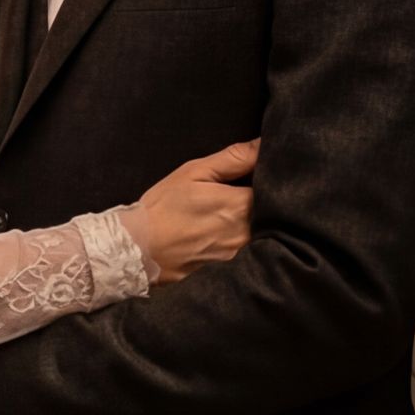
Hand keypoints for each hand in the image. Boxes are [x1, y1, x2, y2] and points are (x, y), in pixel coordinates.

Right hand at [124, 138, 260, 282]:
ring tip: (236, 216)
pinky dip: (250, 243)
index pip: (277, 188)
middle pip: (274, 214)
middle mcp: (248, 233)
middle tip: (248, 195)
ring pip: (266, 234)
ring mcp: (242, 255)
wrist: (138, 249)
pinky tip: (230, 236)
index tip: (264, 175)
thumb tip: (265, 143)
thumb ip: (233, 158)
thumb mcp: (193, 172)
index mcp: (241, 204)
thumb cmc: (163, 206)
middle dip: (270, 202)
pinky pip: (252, 253)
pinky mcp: (234, 271)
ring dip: (262, 223)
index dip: (273, 180)